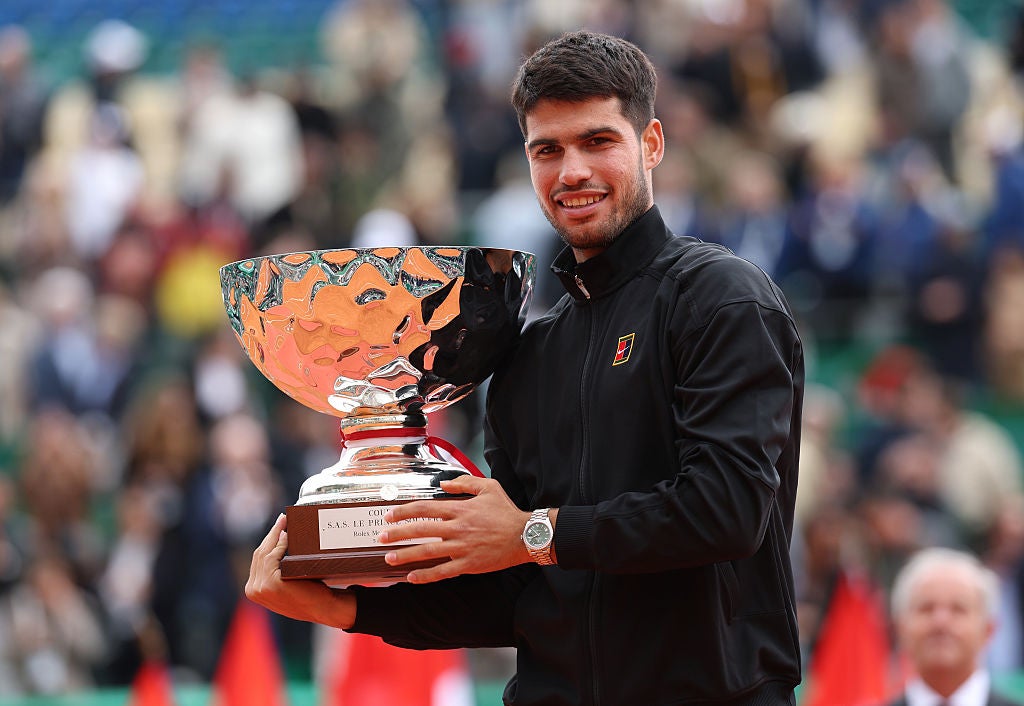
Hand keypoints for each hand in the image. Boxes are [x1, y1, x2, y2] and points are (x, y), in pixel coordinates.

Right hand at [245, 514, 356, 628]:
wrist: (324, 608)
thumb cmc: (310, 593)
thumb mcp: (287, 581)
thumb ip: (277, 567)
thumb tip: (282, 536)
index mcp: (253, 590)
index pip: (257, 559)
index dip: (267, 541)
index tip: (278, 526)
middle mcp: (252, 590)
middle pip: (260, 554)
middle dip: (272, 534)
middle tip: (282, 518)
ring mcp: (259, 588)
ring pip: (265, 553)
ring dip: (276, 536)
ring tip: (285, 522)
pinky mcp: (270, 584)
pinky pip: (273, 557)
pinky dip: (280, 545)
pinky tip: (289, 536)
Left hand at [379, 475, 534, 583]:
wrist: (525, 535)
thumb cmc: (506, 511)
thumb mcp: (488, 487)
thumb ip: (464, 483)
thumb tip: (443, 483)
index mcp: (459, 509)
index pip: (424, 508)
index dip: (404, 511)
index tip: (390, 515)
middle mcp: (457, 528)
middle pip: (420, 529)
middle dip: (397, 533)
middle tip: (381, 537)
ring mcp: (462, 548)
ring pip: (427, 552)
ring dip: (405, 555)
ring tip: (388, 558)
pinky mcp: (468, 564)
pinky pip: (443, 572)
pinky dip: (426, 575)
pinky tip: (411, 577)